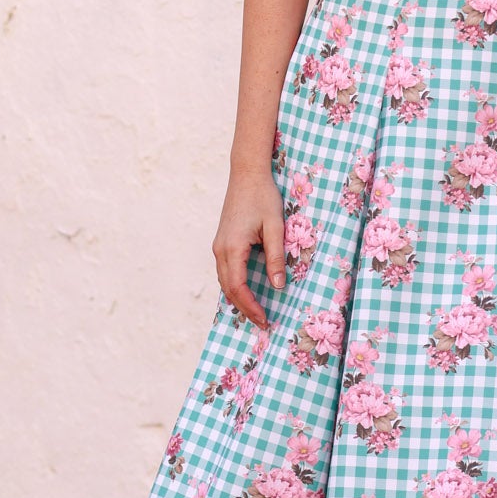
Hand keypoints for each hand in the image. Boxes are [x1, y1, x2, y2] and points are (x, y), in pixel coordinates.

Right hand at [212, 168, 285, 328]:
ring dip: (238, 298)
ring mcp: (219, 245)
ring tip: (255, 312)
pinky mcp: (222, 241)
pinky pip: (225, 271)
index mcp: (233, 247)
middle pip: (228, 289)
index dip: (251, 306)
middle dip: (244, 308)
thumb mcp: (275, 227)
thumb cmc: (263, 197)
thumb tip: (278, 285)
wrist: (247, 174)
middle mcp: (220, 249)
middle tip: (262, 323)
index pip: (239, 287)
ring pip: (224, 281)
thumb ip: (276, 257)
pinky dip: (234, 286)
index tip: (265, 319)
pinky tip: (246, 291)